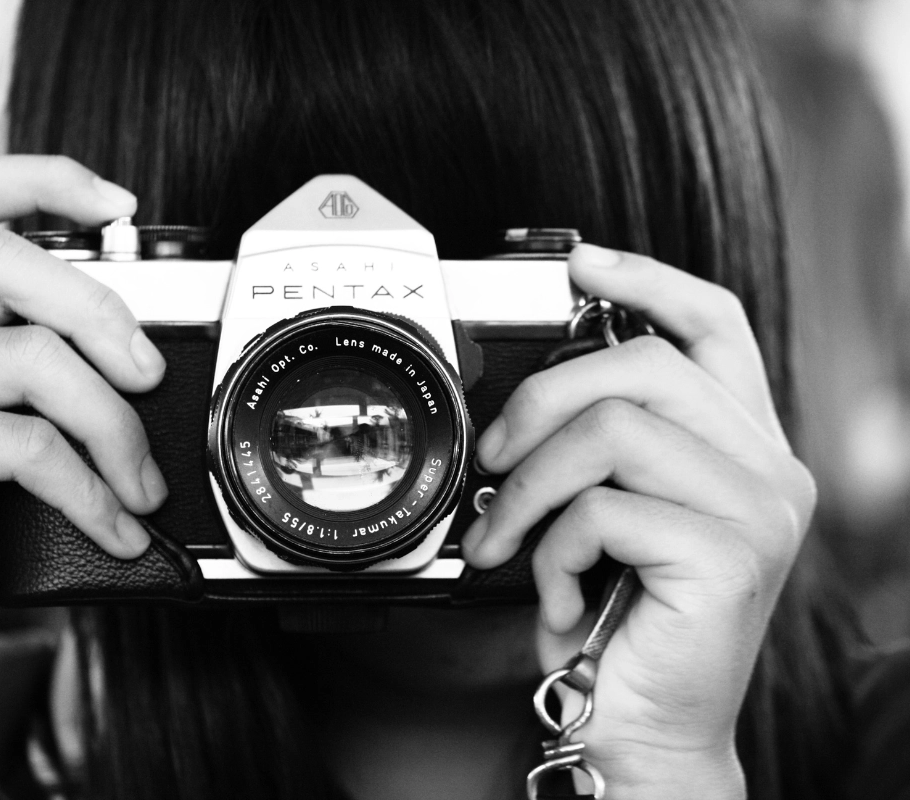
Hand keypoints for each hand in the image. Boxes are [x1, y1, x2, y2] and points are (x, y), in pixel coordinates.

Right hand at [0, 155, 164, 798]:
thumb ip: (21, 340)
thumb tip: (124, 320)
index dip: (45, 181)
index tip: (119, 206)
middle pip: (6, 262)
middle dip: (103, 317)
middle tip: (147, 376)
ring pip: (32, 358)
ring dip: (112, 426)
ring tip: (137, 479)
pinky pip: (30, 444)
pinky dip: (91, 488)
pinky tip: (114, 522)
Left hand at [461, 244, 814, 798]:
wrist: (646, 726)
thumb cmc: (621, 619)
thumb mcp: (610, 513)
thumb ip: (601, 446)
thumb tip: (524, 397)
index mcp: (742, 445)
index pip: (715, 326)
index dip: (647, 280)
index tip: (578, 264)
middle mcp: (767, 468)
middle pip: (644, 365)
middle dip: (542, 400)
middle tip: (493, 458)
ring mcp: (758, 511)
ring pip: (612, 430)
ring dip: (528, 487)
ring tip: (503, 540)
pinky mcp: (730, 557)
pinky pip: (602, 509)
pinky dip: (551, 551)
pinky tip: (556, 593)